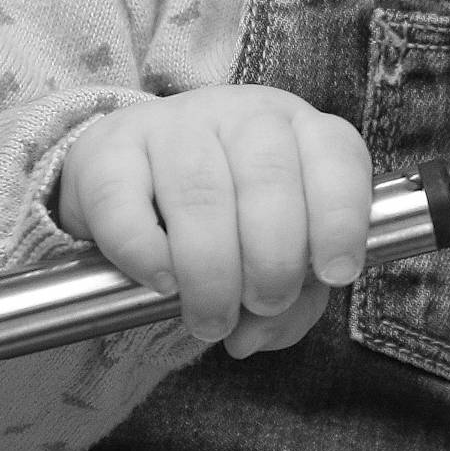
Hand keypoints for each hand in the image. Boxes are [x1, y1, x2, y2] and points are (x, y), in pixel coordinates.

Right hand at [58, 86, 373, 354]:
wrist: (136, 184)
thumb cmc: (231, 224)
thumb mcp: (280, 255)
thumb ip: (291, 301)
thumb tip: (253, 335)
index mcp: (301, 131)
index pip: (337, 157)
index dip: (341, 219)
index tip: (333, 273)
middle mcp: (242, 116)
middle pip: (269, 178)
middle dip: (273, 261)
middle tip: (262, 304)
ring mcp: (173, 124)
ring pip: (200, 193)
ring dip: (211, 273)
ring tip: (210, 319)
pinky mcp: (108, 149)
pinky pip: (125, 203)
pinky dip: (145, 254)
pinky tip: (161, 281)